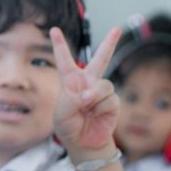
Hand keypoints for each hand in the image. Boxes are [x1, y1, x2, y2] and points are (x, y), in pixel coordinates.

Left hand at [51, 26, 120, 158]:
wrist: (84, 142)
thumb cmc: (68, 126)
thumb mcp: (62, 114)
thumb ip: (73, 101)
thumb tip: (90, 93)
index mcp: (70, 81)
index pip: (64, 60)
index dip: (59, 44)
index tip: (54, 29)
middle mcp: (87, 82)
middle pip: (100, 59)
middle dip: (109, 44)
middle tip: (116, 29)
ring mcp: (100, 91)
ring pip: (103, 85)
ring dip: (94, 97)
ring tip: (86, 107)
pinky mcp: (112, 101)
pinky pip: (109, 98)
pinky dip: (101, 107)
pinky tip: (97, 114)